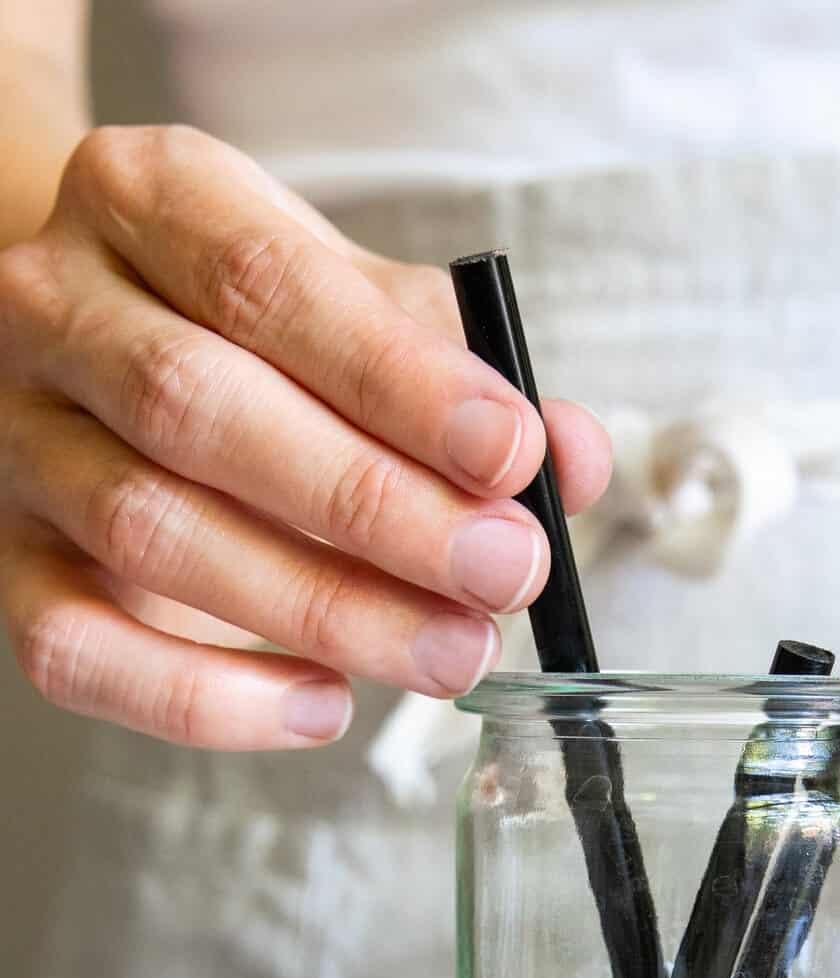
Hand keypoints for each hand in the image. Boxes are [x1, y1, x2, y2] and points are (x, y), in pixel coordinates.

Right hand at [0, 126, 610, 747]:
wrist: (102, 350)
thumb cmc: (257, 335)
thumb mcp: (362, 313)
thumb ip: (465, 381)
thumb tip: (572, 461)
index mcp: (145, 200)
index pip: (263, 284)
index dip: (395, 380)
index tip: (512, 455)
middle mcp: (54, 307)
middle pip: (198, 411)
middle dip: (373, 508)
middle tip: (500, 573)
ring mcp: (20, 442)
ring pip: (150, 532)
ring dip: (323, 610)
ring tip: (453, 650)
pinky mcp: (9, 565)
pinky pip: (78, 651)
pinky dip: (208, 699)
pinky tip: (325, 704)